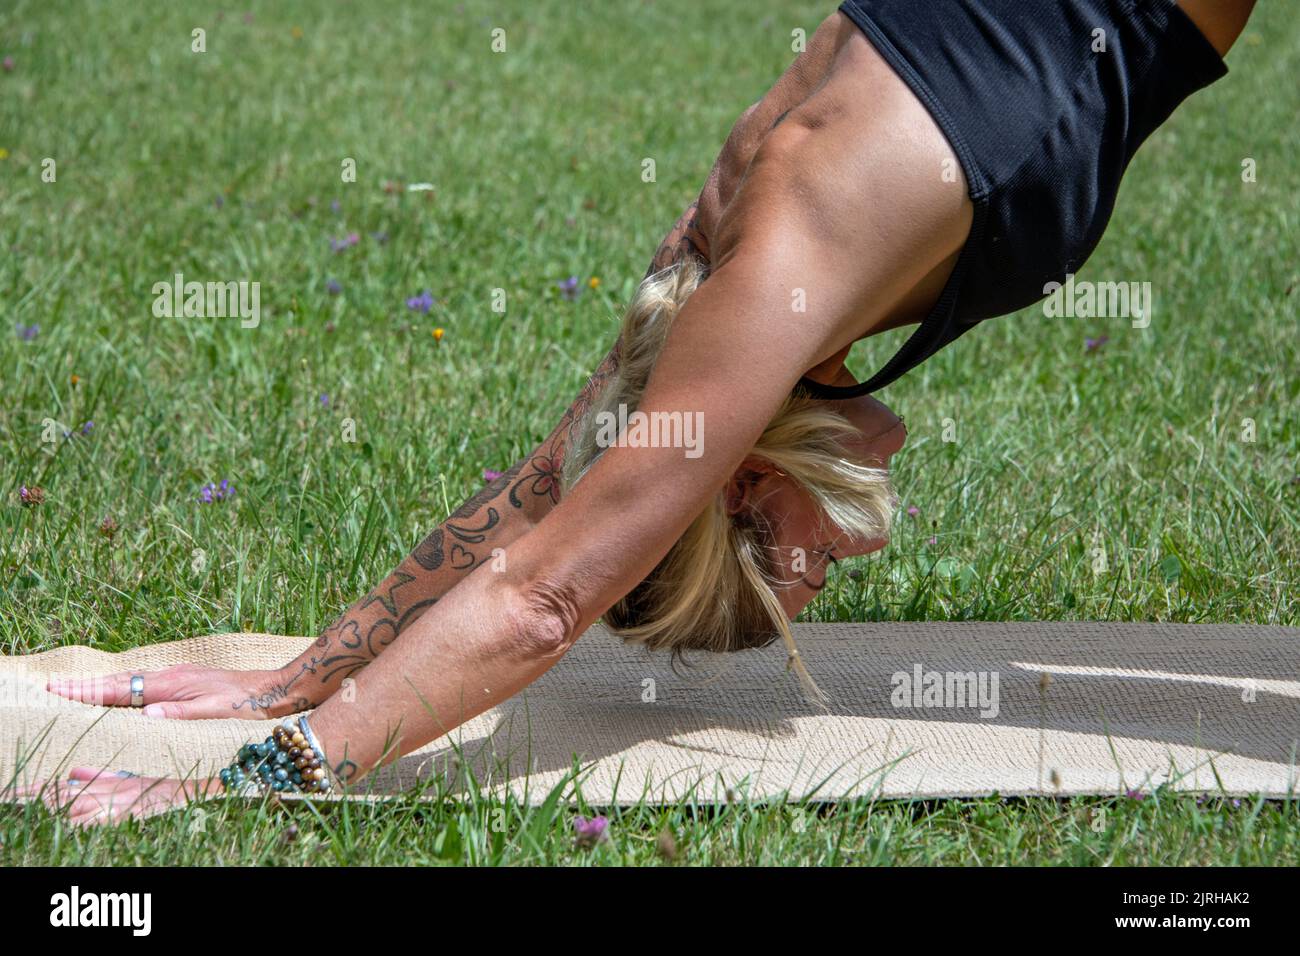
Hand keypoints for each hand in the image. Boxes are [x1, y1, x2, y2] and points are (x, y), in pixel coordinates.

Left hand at [14, 768, 216, 826]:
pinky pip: (86, 824)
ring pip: (66, 808)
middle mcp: (106, 794)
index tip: (8, 794)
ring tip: (14, 806)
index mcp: (107, 785)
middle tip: (4, 799)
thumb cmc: (172, 789)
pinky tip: (51, 825)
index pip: (60, 788)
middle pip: (56, 797)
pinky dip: (67, 823)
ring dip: (41, 809)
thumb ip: (101, 776)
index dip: (31, 792)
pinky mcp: (120, 818)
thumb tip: (71, 773)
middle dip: (27, 799)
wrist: (201, 794)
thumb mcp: (135, 780)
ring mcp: (113, 807)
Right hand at [46, 664, 306, 719]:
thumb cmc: (247, 705)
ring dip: (105, 686)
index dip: (89, 692)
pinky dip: (125, 689)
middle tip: (56, 689)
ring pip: (133, 682)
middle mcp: (172, 677)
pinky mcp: (188, 683)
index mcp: (172, 684)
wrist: (274, 690)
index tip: (60, 690)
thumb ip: (178, 715)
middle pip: (121, 682)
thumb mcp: (213, 714)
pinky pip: (146, 685)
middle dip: (88, 686)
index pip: (121, 689)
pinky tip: (123, 694)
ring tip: (78, 691)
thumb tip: (144, 716)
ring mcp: (179, 678)